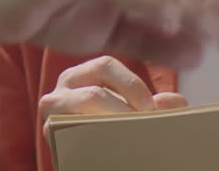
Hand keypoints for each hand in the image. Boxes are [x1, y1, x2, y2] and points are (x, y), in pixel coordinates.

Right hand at [39, 56, 188, 136]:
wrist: (100, 153)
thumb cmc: (118, 125)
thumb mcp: (139, 110)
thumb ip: (159, 104)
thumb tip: (168, 101)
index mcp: (84, 74)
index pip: (106, 65)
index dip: (131, 85)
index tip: (150, 109)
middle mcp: (63, 88)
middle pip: (94, 95)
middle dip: (124, 114)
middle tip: (143, 129)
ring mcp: (52, 112)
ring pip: (80, 118)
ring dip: (110, 130)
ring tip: (130, 140)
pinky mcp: (50, 135)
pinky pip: (69, 138)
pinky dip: (94, 144)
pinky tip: (112, 151)